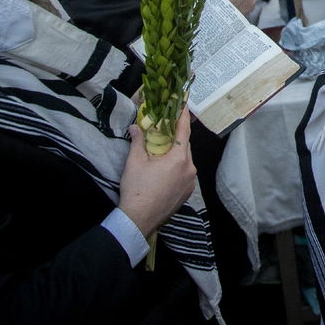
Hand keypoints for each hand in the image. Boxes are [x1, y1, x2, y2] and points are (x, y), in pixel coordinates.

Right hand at [118, 108, 196, 237]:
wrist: (138, 219)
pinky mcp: (187, 193)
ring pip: (186, 161)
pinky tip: (165, 170)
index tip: (185, 105)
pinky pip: (185, 174)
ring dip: (177, 154)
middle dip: (176, 138)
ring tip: (162, 152)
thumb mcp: (134, 162)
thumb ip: (138, 142)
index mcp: (179, 158)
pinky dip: (178, 168)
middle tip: (167, 130)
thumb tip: (136, 128)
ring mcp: (190, 182)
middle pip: (185, 147)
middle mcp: (189, 169)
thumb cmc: (136, 189)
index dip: (184, 117)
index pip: (184, 131)